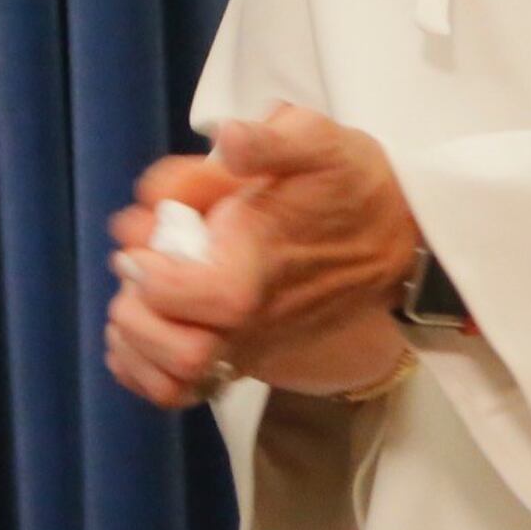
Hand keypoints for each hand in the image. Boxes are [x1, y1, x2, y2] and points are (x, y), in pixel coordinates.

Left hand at [103, 112, 421, 406]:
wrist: (397, 234)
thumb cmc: (349, 186)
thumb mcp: (317, 142)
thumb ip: (271, 142)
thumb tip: (230, 140)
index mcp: (261, 268)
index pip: (203, 299)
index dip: (156, 275)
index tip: (143, 244)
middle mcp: (253, 319)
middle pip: (181, 355)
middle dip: (137, 311)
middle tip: (136, 267)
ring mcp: (248, 343)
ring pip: (175, 381)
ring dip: (134, 338)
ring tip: (134, 292)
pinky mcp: (243, 353)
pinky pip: (180, 389)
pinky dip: (141, 366)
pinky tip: (135, 319)